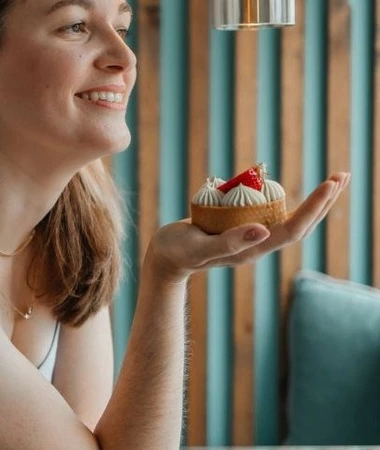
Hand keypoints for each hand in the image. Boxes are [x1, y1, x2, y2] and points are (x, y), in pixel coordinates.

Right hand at [147, 172, 350, 282]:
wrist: (165, 258)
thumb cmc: (177, 252)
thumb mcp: (198, 247)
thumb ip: (229, 242)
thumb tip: (263, 231)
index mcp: (252, 249)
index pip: (294, 229)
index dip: (315, 207)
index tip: (330, 184)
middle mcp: (258, 244)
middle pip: (302, 225)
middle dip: (325, 202)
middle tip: (342, 176)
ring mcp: (252, 236)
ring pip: (292, 219)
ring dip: (314, 201)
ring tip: (332, 180)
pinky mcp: (243, 228)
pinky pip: (273, 212)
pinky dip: (290, 199)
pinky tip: (292, 187)